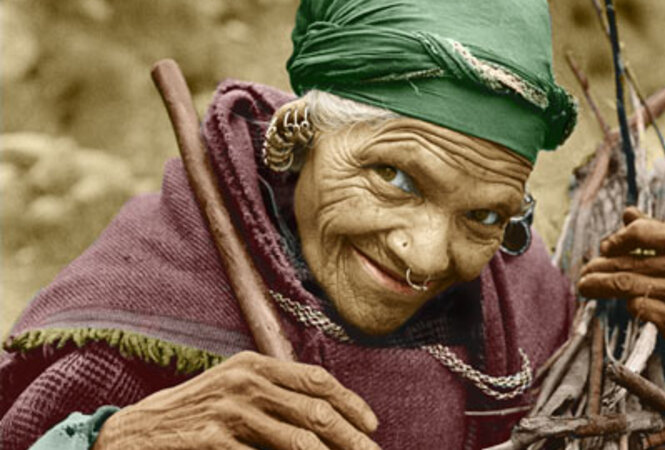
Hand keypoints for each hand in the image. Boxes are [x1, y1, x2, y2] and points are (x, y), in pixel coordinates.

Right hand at [93, 351, 379, 449]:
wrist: (132, 435)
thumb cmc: (190, 414)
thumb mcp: (231, 389)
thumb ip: (272, 393)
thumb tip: (323, 414)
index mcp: (253, 365)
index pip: (316, 380)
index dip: (350, 403)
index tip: (372, 425)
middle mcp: (245, 381)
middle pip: (315, 411)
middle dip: (352, 438)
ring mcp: (228, 410)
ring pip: (297, 440)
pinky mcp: (211, 440)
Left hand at [578, 207, 664, 352]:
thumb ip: (654, 231)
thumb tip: (627, 212)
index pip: (641, 231)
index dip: (617, 239)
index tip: (604, 248)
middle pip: (627, 263)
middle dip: (598, 268)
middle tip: (583, 274)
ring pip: (627, 285)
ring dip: (600, 286)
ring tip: (585, 287)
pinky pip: (639, 308)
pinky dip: (628, 306)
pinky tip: (626, 305)